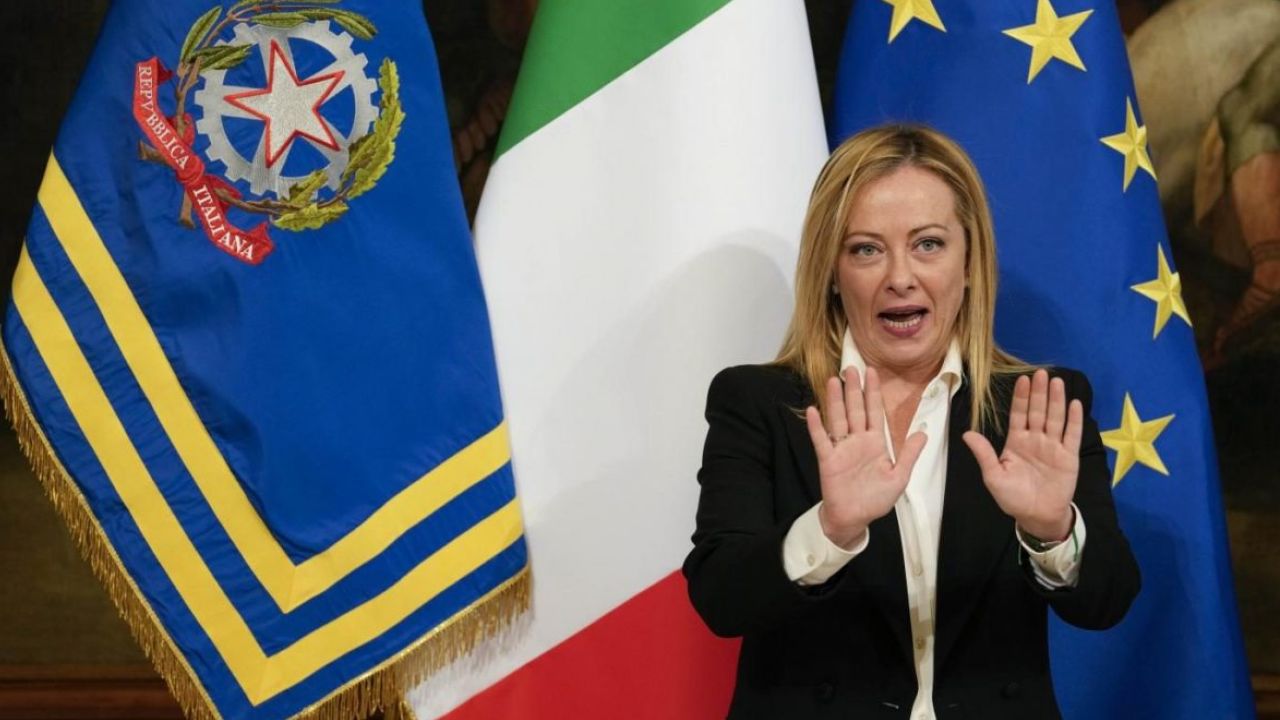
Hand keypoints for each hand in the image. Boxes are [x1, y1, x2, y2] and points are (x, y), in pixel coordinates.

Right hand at [804, 366, 926, 547]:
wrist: (855, 518)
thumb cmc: (876, 499)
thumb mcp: (899, 477)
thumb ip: (909, 454)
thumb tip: (923, 432)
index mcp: (875, 442)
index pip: (875, 411)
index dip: (873, 392)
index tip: (872, 372)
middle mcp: (857, 441)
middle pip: (856, 409)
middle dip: (854, 389)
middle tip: (851, 367)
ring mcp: (841, 448)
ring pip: (838, 419)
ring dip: (835, 400)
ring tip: (833, 381)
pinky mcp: (828, 460)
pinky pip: (822, 440)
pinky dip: (817, 426)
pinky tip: (813, 411)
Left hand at [962, 369, 1080, 540]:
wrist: (1036, 516)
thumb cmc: (1013, 497)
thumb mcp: (994, 476)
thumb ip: (984, 454)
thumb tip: (967, 434)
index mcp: (1016, 442)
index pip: (1018, 414)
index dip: (1020, 397)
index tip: (1022, 379)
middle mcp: (1036, 440)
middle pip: (1038, 411)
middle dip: (1039, 393)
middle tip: (1042, 373)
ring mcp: (1053, 447)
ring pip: (1055, 418)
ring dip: (1056, 400)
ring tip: (1057, 382)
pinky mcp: (1069, 457)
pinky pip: (1072, 435)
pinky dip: (1074, 420)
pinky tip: (1075, 404)